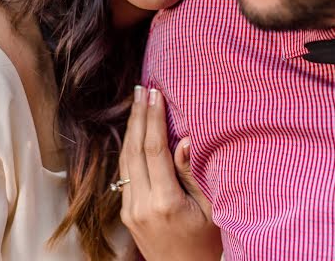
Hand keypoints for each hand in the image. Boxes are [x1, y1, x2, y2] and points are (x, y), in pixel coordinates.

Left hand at [119, 86, 221, 260]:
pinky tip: (135, 131)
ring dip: (131, 128)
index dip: (154, 118)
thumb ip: (193, 174)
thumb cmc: (206, 245)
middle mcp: (141, 204)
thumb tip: (186, 139)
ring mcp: (130, 209)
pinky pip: (124, 172)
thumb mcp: (210, 210)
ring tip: (137, 102)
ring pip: (125, 159)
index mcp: (165, 202)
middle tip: (142, 88)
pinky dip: (129, 147)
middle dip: (138, 115)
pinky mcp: (126, 212)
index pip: (154, 150)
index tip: (155, 94)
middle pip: (135, 149)